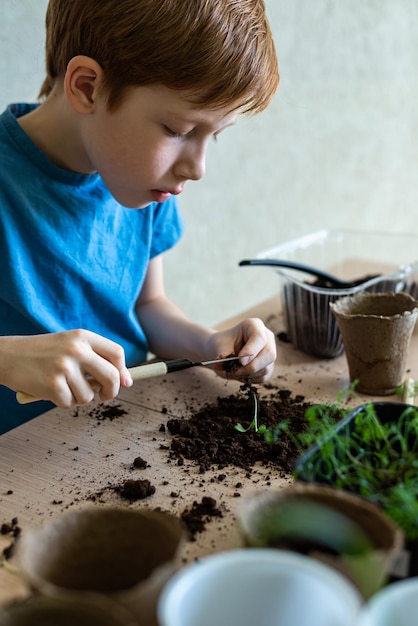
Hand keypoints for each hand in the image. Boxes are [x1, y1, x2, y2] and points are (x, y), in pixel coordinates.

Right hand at [0, 330, 132, 406]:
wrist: (8, 356)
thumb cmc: (41, 353)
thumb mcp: (68, 344)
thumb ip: (93, 357)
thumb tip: (122, 380)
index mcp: (82, 336)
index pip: (116, 353)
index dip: (123, 370)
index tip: (124, 382)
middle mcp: (76, 349)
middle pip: (111, 376)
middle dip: (111, 391)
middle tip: (105, 396)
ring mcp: (64, 367)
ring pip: (89, 396)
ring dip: (78, 397)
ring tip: (63, 386)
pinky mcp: (53, 385)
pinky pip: (69, 403)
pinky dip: (61, 402)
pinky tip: (49, 390)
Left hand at [206, 317, 275, 382]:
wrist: (222, 351)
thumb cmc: (221, 344)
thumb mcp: (219, 347)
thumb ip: (226, 355)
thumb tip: (238, 365)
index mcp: (254, 326)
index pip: (259, 337)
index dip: (251, 351)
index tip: (240, 361)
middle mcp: (266, 337)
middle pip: (269, 354)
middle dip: (251, 367)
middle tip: (236, 371)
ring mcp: (269, 352)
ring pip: (266, 368)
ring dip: (249, 374)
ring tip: (233, 372)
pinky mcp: (269, 365)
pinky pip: (264, 376)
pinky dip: (251, 378)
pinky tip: (240, 374)